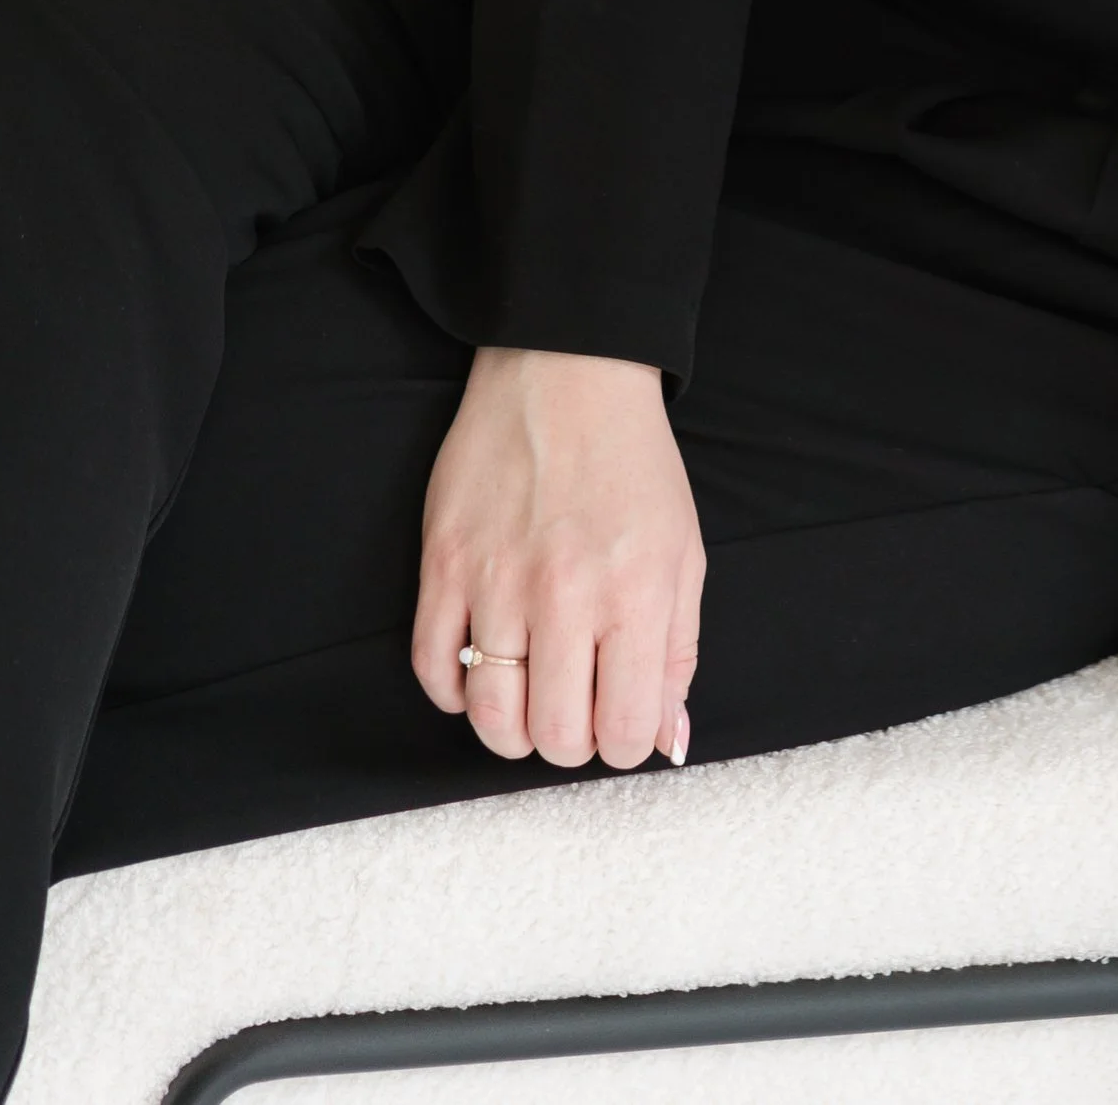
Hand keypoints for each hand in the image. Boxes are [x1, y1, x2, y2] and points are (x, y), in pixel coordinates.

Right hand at [412, 347, 704, 771]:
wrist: (567, 372)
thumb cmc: (632, 465)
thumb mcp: (684, 551)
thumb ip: (678, 651)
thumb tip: (667, 740)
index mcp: (636, 592)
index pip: (628, 731)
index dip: (628, 745)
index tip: (622, 725)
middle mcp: (565, 594)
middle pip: (556, 737)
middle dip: (572, 744)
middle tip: (577, 713)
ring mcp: (496, 579)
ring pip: (491, 718)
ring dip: (513, 732)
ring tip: (530, 703)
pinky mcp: (443, 562)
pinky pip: (433, 671)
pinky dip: (455, 695)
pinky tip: (480, 675)